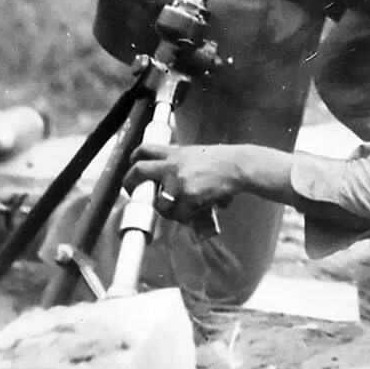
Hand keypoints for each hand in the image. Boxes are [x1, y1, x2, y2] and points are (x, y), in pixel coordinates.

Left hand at [127, 142, 292, 222]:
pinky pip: (179, 214)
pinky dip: (185, 218)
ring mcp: (178, 182)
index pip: (145, 150)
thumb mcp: (198, 154)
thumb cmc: (223, 161)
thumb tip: (171, 182)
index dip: (134, 158)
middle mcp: (172, 166)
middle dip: (130, 185)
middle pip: (139, 172)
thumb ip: (182, 163)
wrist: (239, 166)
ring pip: (159, 203)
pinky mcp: (188, 197)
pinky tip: (193, 214)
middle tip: (135, 195)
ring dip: (166, 211)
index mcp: (175, 153)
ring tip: (178, 211)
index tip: (132, 166)